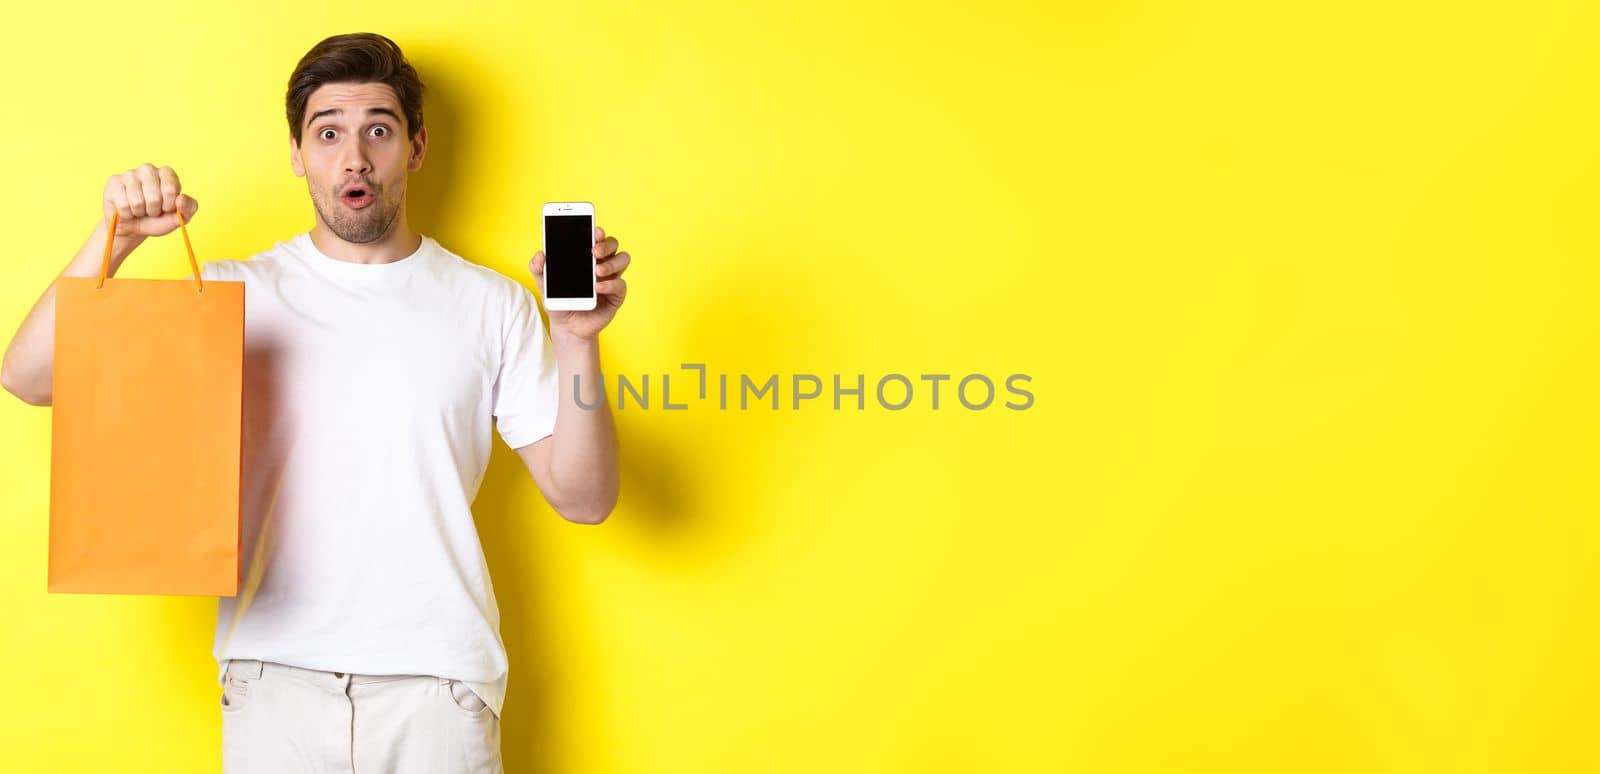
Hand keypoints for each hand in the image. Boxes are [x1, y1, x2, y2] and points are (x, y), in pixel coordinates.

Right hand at [103, 164, 198, 237]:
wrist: (133, 227)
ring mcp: (129, 174)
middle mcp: (148, 169)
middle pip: (153, 197)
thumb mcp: (179, 217)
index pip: (170, 189)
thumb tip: (180, 199)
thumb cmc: (158, 219)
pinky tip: (127, 209)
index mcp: (167, 173)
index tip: (166, 208)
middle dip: (153, 210)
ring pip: (137, 201)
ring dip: (140, 212)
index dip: (169, 206)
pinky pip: (123, 204)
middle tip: (151, 210)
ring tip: (139, 209)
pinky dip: (127, 214)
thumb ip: (188, 208)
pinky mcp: (113, 182)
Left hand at [530, 226, 629, 341]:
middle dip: (606, 244)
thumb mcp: (544, 283)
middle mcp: (602, 263)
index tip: (594, 231)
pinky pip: (621, 285)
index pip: (596, 237)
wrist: (566, 326)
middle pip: (613, 244)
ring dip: (612, 262)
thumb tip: (540, 254)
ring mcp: (611, 278)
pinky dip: (610, 284)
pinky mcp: (616, 296)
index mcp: (587, 256)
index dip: (598, 231)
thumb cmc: (559, 301)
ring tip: (596, 272)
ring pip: (623, 259)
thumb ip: (538, 268)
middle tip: (594, 251)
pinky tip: (597, 288)